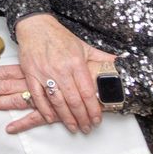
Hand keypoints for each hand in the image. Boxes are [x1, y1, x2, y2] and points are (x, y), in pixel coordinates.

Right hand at [8, 14, 111, 134]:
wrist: (35, 26)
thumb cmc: (60, 37)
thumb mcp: (84, 46)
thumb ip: (102, 58)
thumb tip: (121, 63)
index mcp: (75, 62)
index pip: (87, 91)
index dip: (94, 108)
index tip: (97, 119)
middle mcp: (60, 69)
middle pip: (74, 100)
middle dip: (82, 117)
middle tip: (88, 127)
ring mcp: (44, 73)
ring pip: (57, 101)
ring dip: (66, 117)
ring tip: (74, 127)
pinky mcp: (31, 74)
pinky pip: (38, 96)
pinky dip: (44, 109)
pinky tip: (52, 118)